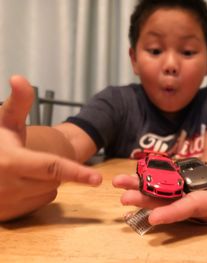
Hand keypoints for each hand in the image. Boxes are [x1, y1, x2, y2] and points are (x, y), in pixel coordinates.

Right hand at [0, 76, 101, 221]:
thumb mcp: (4, 121)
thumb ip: (18, 103)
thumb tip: (19, 78)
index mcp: (11, 161)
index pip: (52, 168)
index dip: (77, 173)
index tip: (98, 179)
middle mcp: (9, 186)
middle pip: (53, 180)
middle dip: (50, 169)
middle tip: (30, 157)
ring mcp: (6, 203)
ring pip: (48, 192)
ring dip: (44, 181)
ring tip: (22, 169)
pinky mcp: (7, 215)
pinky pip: (39, 202)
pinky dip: (36, 193)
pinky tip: (19, 183)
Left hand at [112, 153, 206, 224]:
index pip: (194, 206)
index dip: (176, 212)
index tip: (155, 217)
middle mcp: (195, 199)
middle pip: (169, 202)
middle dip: (148, 201)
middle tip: (126, 198)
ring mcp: (182, 192)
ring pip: (159, 193)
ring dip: (139, 190)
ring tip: (119, 187)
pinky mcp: (174, 183)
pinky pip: (156, 182)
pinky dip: (141, 179)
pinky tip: (125, 177)